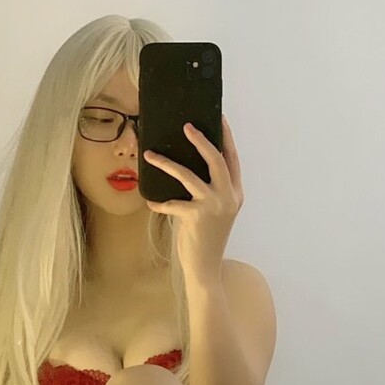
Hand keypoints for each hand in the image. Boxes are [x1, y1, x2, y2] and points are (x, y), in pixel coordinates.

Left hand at [143, 114, 243, 287]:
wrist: (206, 267)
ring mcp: (214, 206)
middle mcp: (228, 197)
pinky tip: (149, 202)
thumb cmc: (206, 237)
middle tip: (186, 126)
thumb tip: (186, 165)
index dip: (226, 137)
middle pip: (216, 160)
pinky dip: (159, 202)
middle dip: (201, 140)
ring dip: (167, 163)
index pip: (232, 159)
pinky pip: (172, 203)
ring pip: (189, 175)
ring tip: (149, 154)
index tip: (219, 117)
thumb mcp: (214, 211)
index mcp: (235, 193)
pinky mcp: (196, 217)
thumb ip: (209, 190)